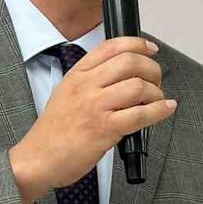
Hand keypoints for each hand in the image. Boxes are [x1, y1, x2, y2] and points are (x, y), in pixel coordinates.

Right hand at [8, 36, 176, 203]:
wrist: (37, 159)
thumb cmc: (52, 133)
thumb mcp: (64, 94)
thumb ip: (89, 81)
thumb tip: (121, 76)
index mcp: (76, 75)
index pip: (111, 46)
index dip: (137, 44)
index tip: (150, 49)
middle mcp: (86, 86)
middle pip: (129, 62)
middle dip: (152, 69)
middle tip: (156, 80)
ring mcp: (95, 107)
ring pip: (138, 86)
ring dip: (156, 92)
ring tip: (157, 100)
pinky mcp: (105, 129)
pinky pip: (140, 114)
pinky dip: (159, 110)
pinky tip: (164, 109)